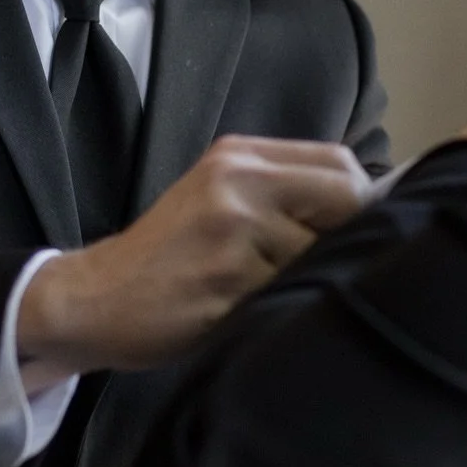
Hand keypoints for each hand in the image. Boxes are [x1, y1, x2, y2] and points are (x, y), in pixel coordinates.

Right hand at [15, 135, 369, 376]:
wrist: (93, 298)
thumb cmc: (168, 257)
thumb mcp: (218, 198)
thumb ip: (282, 193)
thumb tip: (372, 209)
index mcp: (240, 156)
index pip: (341, 164)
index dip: (360, 202)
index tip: (349, 232)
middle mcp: (238, 181)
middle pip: (345, 200)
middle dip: (346, 237)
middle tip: (318, 266)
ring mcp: (233, 230)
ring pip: (321, 254)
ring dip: (309, 279)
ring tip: (264, 290)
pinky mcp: (228, 280)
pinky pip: (290, 293)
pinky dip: (281, 307)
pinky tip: (248, 311)